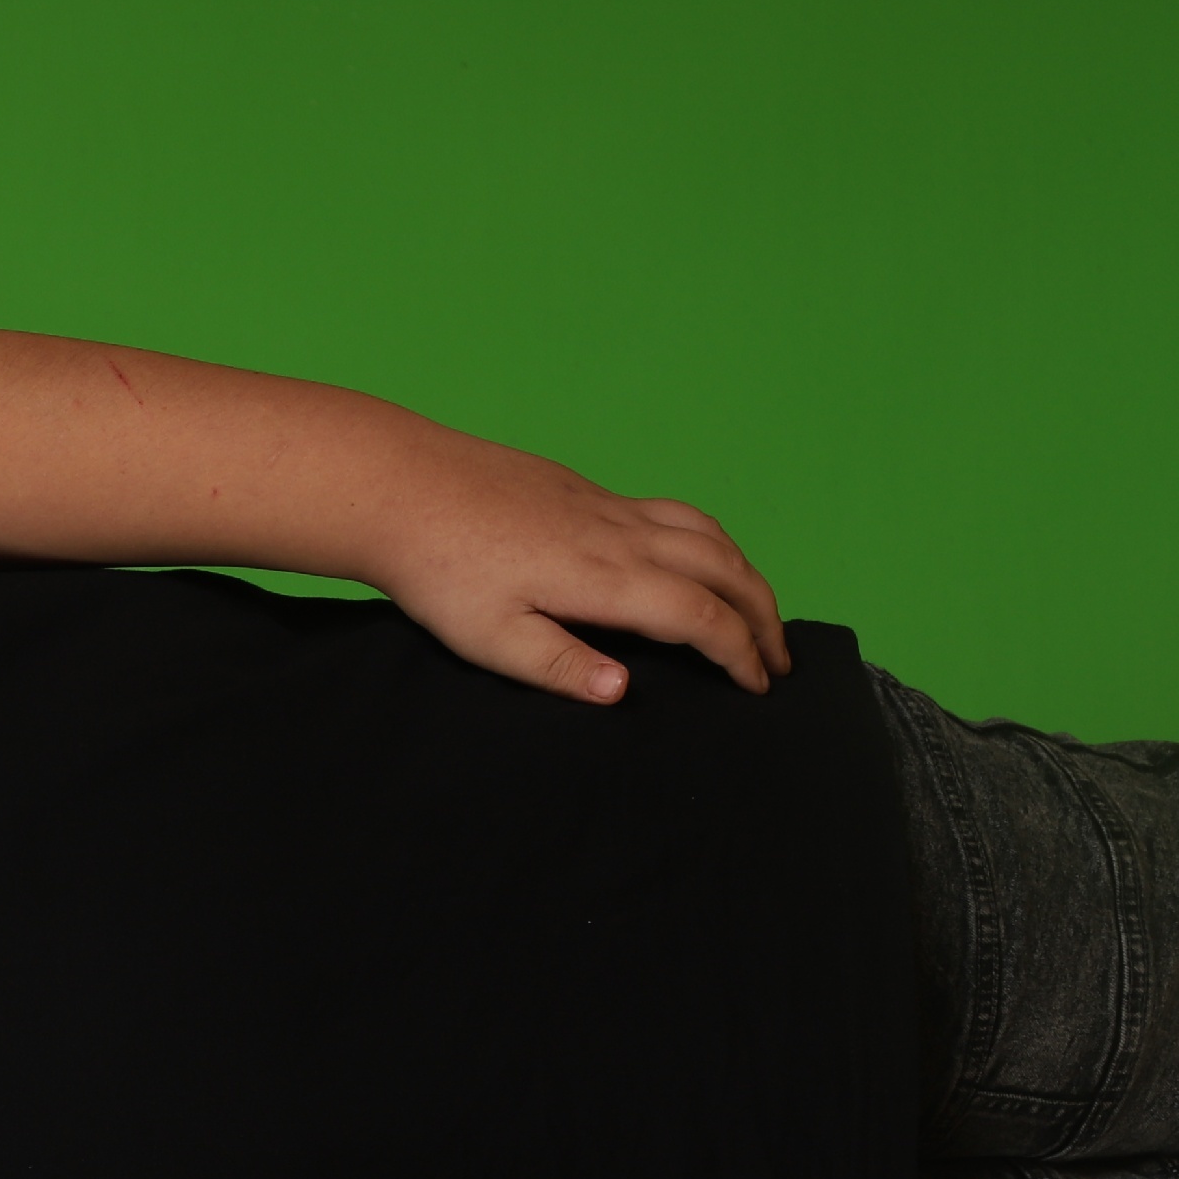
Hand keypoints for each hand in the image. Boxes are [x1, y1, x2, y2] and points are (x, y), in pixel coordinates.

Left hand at [361, 437, 787, 704]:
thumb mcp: (491, 639)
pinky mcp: (586, 491)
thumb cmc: (438, 570)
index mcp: (604, 578)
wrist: (399, 487)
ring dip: (744, 571)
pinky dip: (710, 541)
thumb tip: (625, 692)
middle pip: (724, 567)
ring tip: (759, 611)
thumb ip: (561, 668)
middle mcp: (620, 534)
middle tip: (779, 660)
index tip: (757, 689)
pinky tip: (699, 559)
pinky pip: (674, 513)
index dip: (739, 654)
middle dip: (763, 614)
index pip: (700, 617)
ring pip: (704, 532)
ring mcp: (606, 506)